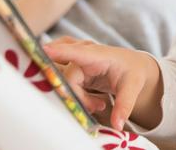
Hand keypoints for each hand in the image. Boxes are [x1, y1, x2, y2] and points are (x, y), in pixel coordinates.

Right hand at [44, 36, 161, 130]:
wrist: (132, 66)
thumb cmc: (132, 71)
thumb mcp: (133, 87)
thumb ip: (124, 105)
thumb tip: (117, 124)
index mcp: (98, 54)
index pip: (76, 52)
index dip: (59, 52)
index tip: (43, 51)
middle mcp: (83, 54)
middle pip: (66, 76)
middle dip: (77, 96)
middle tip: (98, 107)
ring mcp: (75, 60)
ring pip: (62, 80)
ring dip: (77, 96)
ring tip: (98, 105)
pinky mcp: (71, 68)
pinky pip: (64, 83)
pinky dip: (75, 96)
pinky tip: (93, 101)